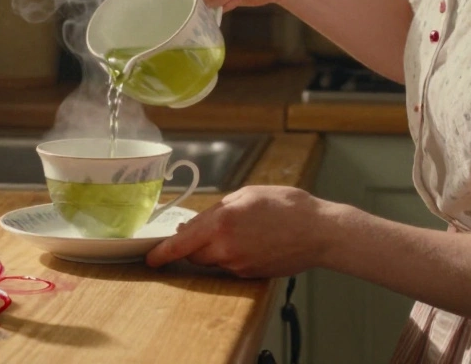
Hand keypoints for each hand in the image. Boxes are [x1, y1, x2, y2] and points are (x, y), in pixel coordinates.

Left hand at [145, 186, 333, 277]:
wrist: (320, 232)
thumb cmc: (287, 206)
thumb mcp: (247, 195)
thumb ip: (216, 210)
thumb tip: (194, 225)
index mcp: (221, 222)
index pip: (182, 244)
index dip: (162, 252)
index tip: (150, 258)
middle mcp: (226, 247)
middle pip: (193, 254)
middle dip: (192, 245)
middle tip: (202, 230)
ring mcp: (239, 264)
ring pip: (212, 260)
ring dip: (214, 249)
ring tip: (239, 231)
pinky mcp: (251, 274)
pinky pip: (230, 265)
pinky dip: (232, 255)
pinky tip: (252, 241)